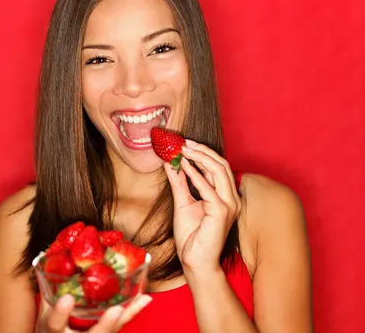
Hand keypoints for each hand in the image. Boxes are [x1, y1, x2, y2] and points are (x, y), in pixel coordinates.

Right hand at [35, 294, 151, 332]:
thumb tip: (45, 259)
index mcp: (53, 332)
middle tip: (116, 311)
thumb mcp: (44, 312)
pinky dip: (132, 312)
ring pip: (110, 332)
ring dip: (127, 315)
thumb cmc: (50, 330)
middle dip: (105, 325)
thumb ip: (47, 289)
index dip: (61, 314)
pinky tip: (145, 299)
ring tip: (142, 299)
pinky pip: (119, 325)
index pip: (55, 325)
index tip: (67, 299)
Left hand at [163, 139, 240, 275]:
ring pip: (219, 171)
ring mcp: (229, 205)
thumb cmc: (192, 236)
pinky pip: (208, 188)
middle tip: (183, 142)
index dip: (202, 152)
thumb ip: (180, 182)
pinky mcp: (221, 212)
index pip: (218, 167)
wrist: (195, 261)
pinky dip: (195, 174)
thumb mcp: (183, 202)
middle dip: (202, 150)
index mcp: (225, 196)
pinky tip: (183, 165)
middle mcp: (231, 198)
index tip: (184, 143)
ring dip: (199, 157)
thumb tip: (171, 162)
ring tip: (182, 149)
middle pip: (221, 165)